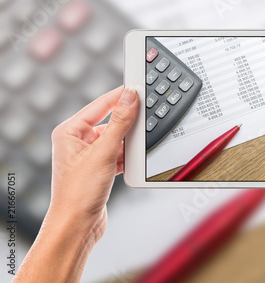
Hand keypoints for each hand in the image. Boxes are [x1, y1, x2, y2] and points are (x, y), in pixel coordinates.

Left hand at [13, 86, 138, 282]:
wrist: (78, 225)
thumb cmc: (78, 194)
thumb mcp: (103, 152)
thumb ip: (119, 123)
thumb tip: (129, 98)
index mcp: (69, 132)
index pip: (99, 105)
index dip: (119, 96)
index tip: (137, 88)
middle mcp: (77, 142)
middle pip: (110, 122)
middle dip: (127, 124)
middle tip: (144, 118)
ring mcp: (89, 156)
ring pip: (116, 140)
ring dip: (128, 144)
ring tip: (136, 148)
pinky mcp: (100, 169)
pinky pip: (119, 155)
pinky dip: (128, 158)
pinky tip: (133, 162)